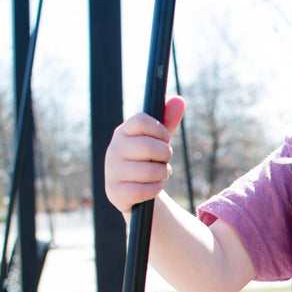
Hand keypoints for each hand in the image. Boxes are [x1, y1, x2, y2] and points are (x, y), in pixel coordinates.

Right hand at [105, 96, 185, 213]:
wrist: (133, 192)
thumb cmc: (146, 160)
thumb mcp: (158, 141)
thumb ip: (168, 121)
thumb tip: (179, 99)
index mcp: (123, 132)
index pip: (142, 120)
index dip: (160, 130)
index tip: (164, 138)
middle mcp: (113, 150)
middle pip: (149, 146)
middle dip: (165, 155)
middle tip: (165, 160)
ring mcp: (112, 171)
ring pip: (149, 170)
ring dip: (162, 173)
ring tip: (160, 174)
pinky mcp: (115, 192)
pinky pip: (144, 190)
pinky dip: (155, 189)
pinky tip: (154, 187)